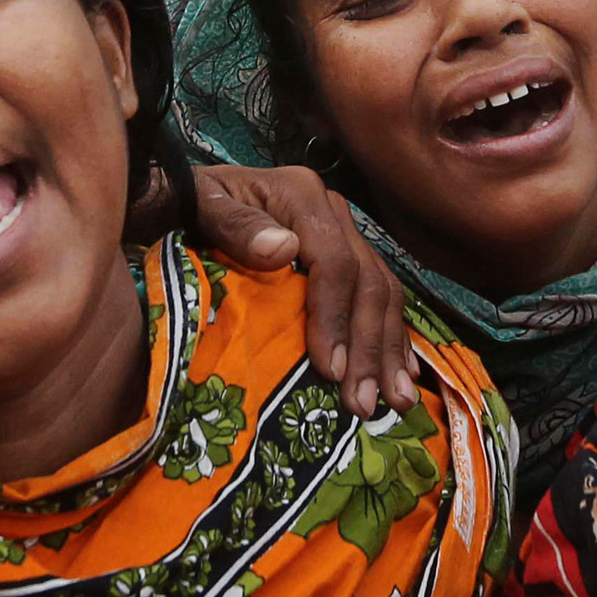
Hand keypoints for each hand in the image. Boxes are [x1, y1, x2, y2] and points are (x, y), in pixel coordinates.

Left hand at [193, 167, 407, 415]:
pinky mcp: (346, 255)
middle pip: (367, 283)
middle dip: (369, 348)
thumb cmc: (192, 205)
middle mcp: (333, 213)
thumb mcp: (202, 206)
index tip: (330, 368)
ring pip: (383, 294)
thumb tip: (282, 249)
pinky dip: (392, 336)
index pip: (335, 262)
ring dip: (389, 351)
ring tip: (395, 401)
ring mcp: (344, 234)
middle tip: (363, 403)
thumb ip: (235, 225)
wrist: (192, 193)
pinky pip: (381, 296)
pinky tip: (404, 372)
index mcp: (303, 196)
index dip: (335, 316)